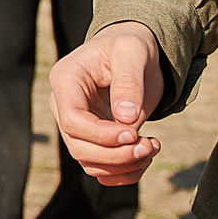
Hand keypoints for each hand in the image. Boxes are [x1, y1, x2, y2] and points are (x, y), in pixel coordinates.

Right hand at [49, 21, 167, 186]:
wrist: (135, 54)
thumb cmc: (131, 45)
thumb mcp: (133, 52)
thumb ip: (128, 82)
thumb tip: (125, 118)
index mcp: (66, 80)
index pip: (72, 120)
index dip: (101, 135)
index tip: (133, 134)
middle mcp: (65, 105)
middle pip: (78, 147)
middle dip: (116, 155)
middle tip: (150, 146)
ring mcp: (78, 125)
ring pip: (89, 162)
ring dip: (123, 165)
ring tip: (152, 147)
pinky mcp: (94, 139)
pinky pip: (102, 168)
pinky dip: (125, 172)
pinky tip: (146, 156)